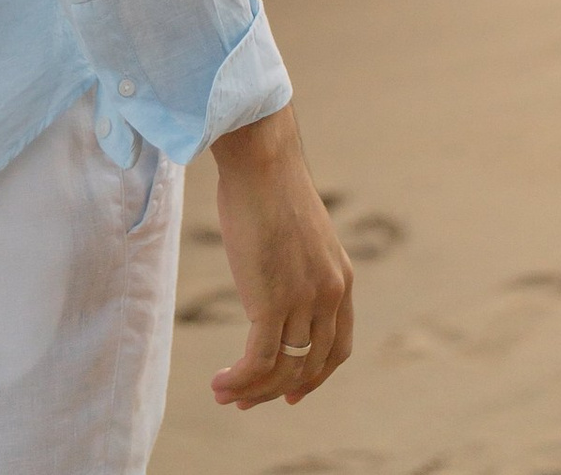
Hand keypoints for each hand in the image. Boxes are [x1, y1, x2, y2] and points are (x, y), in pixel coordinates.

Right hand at [208, 105, 353, 409]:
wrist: (261, 160)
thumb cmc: (270, 189)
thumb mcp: (300, 236)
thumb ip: (299, 268)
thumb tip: (278, 287)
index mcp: (341, 279)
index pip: (337, 348)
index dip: (314, 377)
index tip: (290, 394)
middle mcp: (329, 294)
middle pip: (308, 366)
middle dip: (276, 391)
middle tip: (244, 400)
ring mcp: (303, 300)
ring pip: (282, 370)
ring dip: (251, 391)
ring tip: (223, 394)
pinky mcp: (272, 302)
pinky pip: (258, 362)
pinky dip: (239, 380)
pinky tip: (219, 383)